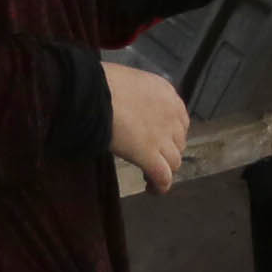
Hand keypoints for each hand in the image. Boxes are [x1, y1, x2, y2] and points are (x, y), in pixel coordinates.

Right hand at [103, 62, 194, 196]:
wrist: (92, 92)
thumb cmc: (100, 83)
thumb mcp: (129, 81)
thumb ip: (138, 96)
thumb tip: (129, 108)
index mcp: (167, 94)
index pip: (179, 120)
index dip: (168, 133)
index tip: (155, 140)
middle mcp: (171, 115)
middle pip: (179, 142)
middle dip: (167, 151)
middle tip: (150, 157)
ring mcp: (162, 137)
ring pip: (174, 162)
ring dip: (164, 169)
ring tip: (149, 176)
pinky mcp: (149, 155)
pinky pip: (163, 177)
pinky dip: (159, 186)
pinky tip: (151, 189)